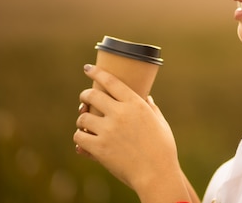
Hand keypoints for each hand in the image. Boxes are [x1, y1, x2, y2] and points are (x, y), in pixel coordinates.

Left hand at [74, 64, 188, 200]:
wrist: (157, 173)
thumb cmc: (162, 148)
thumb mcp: (160, 123)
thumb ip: (151, 108)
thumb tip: (146, 97)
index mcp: (135, 104)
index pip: (111, 81)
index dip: (96, 72)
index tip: (87, 68)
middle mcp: (120, 113)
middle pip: (92, 95)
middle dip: (85, 95)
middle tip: (85, 98)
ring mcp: (108, 130)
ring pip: (83, 117)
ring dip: (82, 119)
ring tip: (86, 124)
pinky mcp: (99, 148)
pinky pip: (79, 137)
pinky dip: (80, 138)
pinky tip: (84, 140)